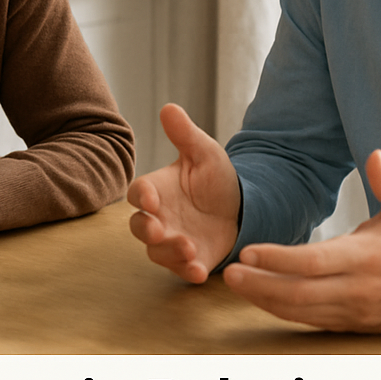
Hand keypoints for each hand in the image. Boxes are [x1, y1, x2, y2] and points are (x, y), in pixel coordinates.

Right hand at [127, 103, 240, 282]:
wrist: (243, 207)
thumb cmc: (215, 178)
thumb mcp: (204, 153)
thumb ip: (185, 134)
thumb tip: (169, 107)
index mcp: (158, 189)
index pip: (138, 192)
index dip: (140, 197)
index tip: (150, 199)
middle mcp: (160, 217)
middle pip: (139, 227)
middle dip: (147, 230)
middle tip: (159, 231)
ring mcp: (172, 241)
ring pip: (157, 252)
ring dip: (169, 253)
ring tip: (189, 248)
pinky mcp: (190, 260)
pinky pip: (182, 270)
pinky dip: (188, 272)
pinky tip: (199, 271)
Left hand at [222, 149, 380, 331]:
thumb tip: (375, 155)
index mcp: (368, 257)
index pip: (315, 262)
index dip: (279, 260)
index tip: (248, 251)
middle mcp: (359, 289)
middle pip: (300, 293)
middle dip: (261, 284)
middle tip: (228, 272)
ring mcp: (355, 311)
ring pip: (301, 311)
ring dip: (264, 299)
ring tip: (234, 283)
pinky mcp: (352, 324)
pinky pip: (310, 321)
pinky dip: (281, 310)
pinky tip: (259, 296)